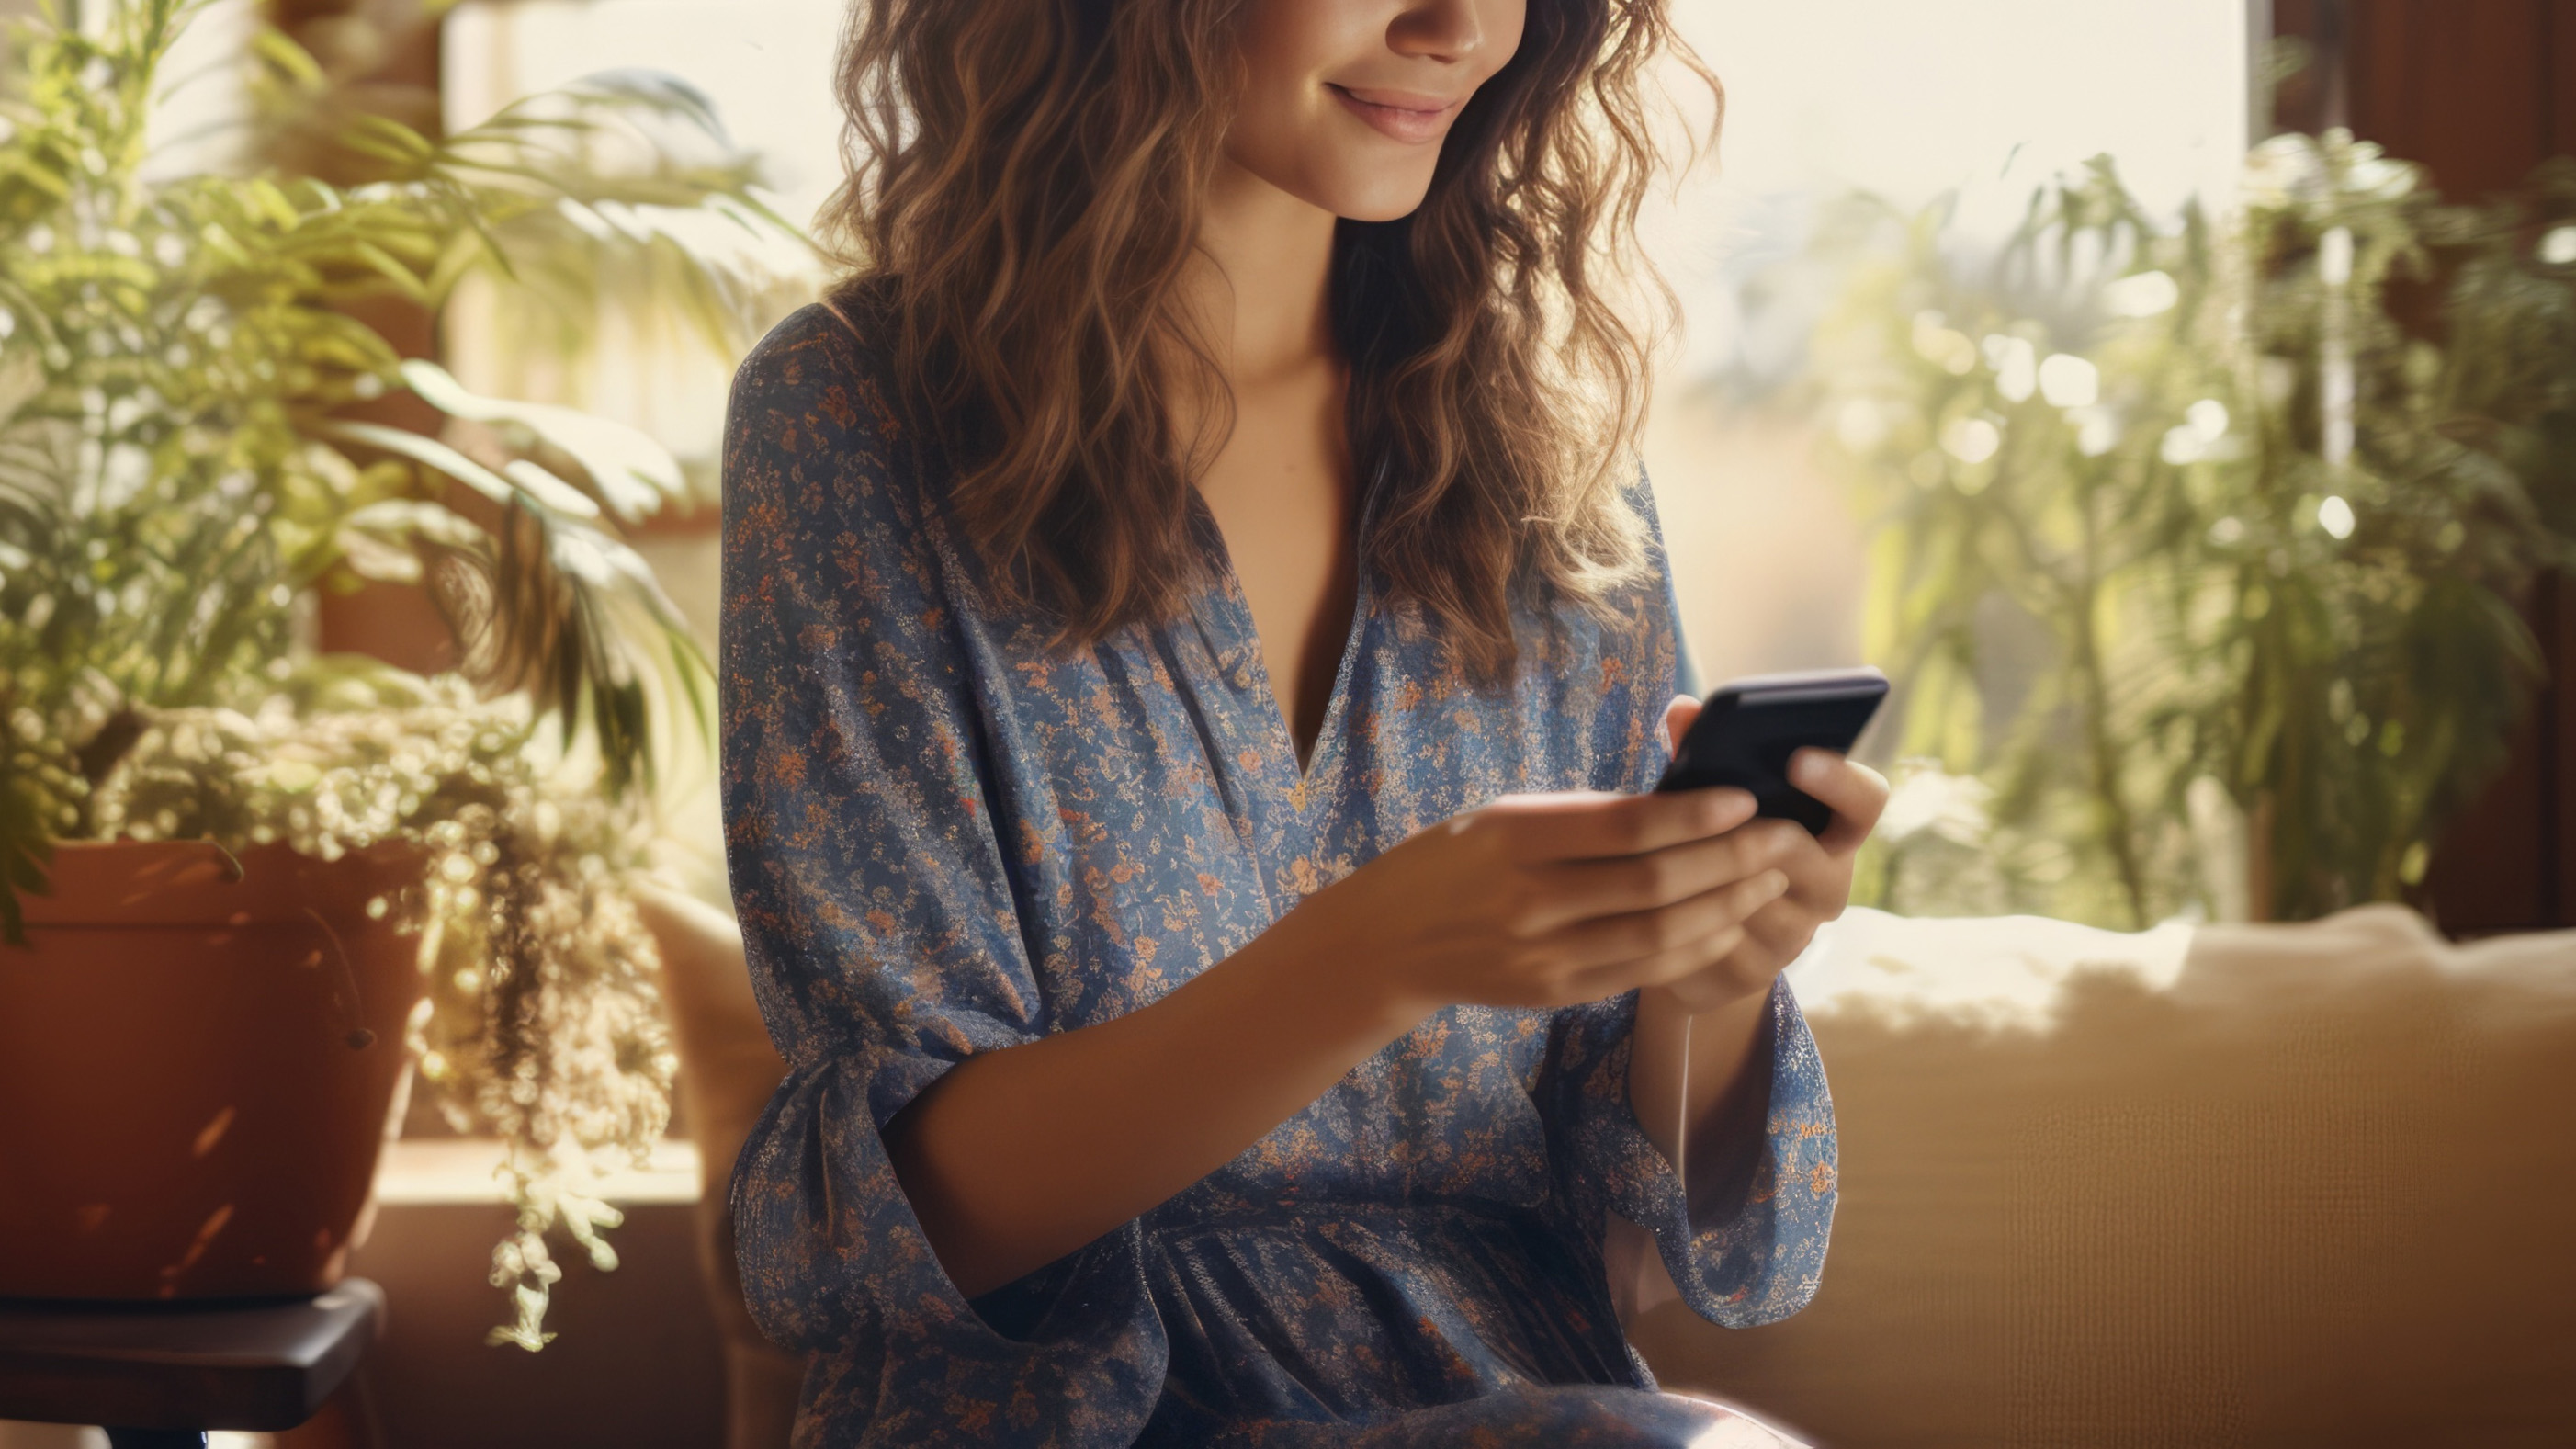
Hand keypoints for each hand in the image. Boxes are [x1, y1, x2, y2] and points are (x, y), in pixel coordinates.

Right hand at [1277, 778, 1807, 1028]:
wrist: (1385, 943)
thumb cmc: (1450, 862)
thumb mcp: (1502, 818)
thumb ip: (1581, 818)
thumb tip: (1676, 808)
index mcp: (1516, 837)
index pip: (1629, 826)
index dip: (1697, 814)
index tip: (1745, 798)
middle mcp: (1531, 900)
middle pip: (1657, 882)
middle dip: (1732, 860)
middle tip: (1780, 839)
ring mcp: (1544, 955)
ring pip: (1660, 933)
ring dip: (1726, 907)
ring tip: (1769, 881)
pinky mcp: (1556, 992)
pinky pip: (1642, 971)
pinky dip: (1693, 947)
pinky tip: (1727, 925)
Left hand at [1646, 693, 1888, 1013]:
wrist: (1690, 939)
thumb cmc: (1709, 845)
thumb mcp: (1711, 800)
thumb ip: (1706, 754)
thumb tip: (1683, 708)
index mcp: (1832, 833)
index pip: (1865, 801)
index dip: (1838, 779)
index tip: (1796, 757)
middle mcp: (1826, 888)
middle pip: (1799, 851)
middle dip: (1742, 829)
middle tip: (1699, 811)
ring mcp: (1793, 938)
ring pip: (1746, 895)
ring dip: (1699, 871)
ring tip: (1653, 850)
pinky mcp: (1749, 977)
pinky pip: (1708, 938)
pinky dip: (1673, 914)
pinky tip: (1641, 901)